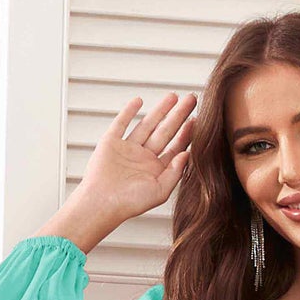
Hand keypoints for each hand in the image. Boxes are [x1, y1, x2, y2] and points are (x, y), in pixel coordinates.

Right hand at [39, 92, 196, 252]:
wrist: (102, 202)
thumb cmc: (130, 203)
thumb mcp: (160, 191)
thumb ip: (175, 173)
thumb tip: (188, 153)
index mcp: (156, 170)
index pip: (175, 147)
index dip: (186, 134)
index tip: (197, 120)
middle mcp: (143, 158)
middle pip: (165, 132)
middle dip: (178, 115)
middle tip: (191, 99)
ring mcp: (127, 148)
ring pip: (147, 125)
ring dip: (160, 110)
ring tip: (173, 96)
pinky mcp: (111, 142)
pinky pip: (121, 123)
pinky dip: (128, 111)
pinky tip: (139, 101)